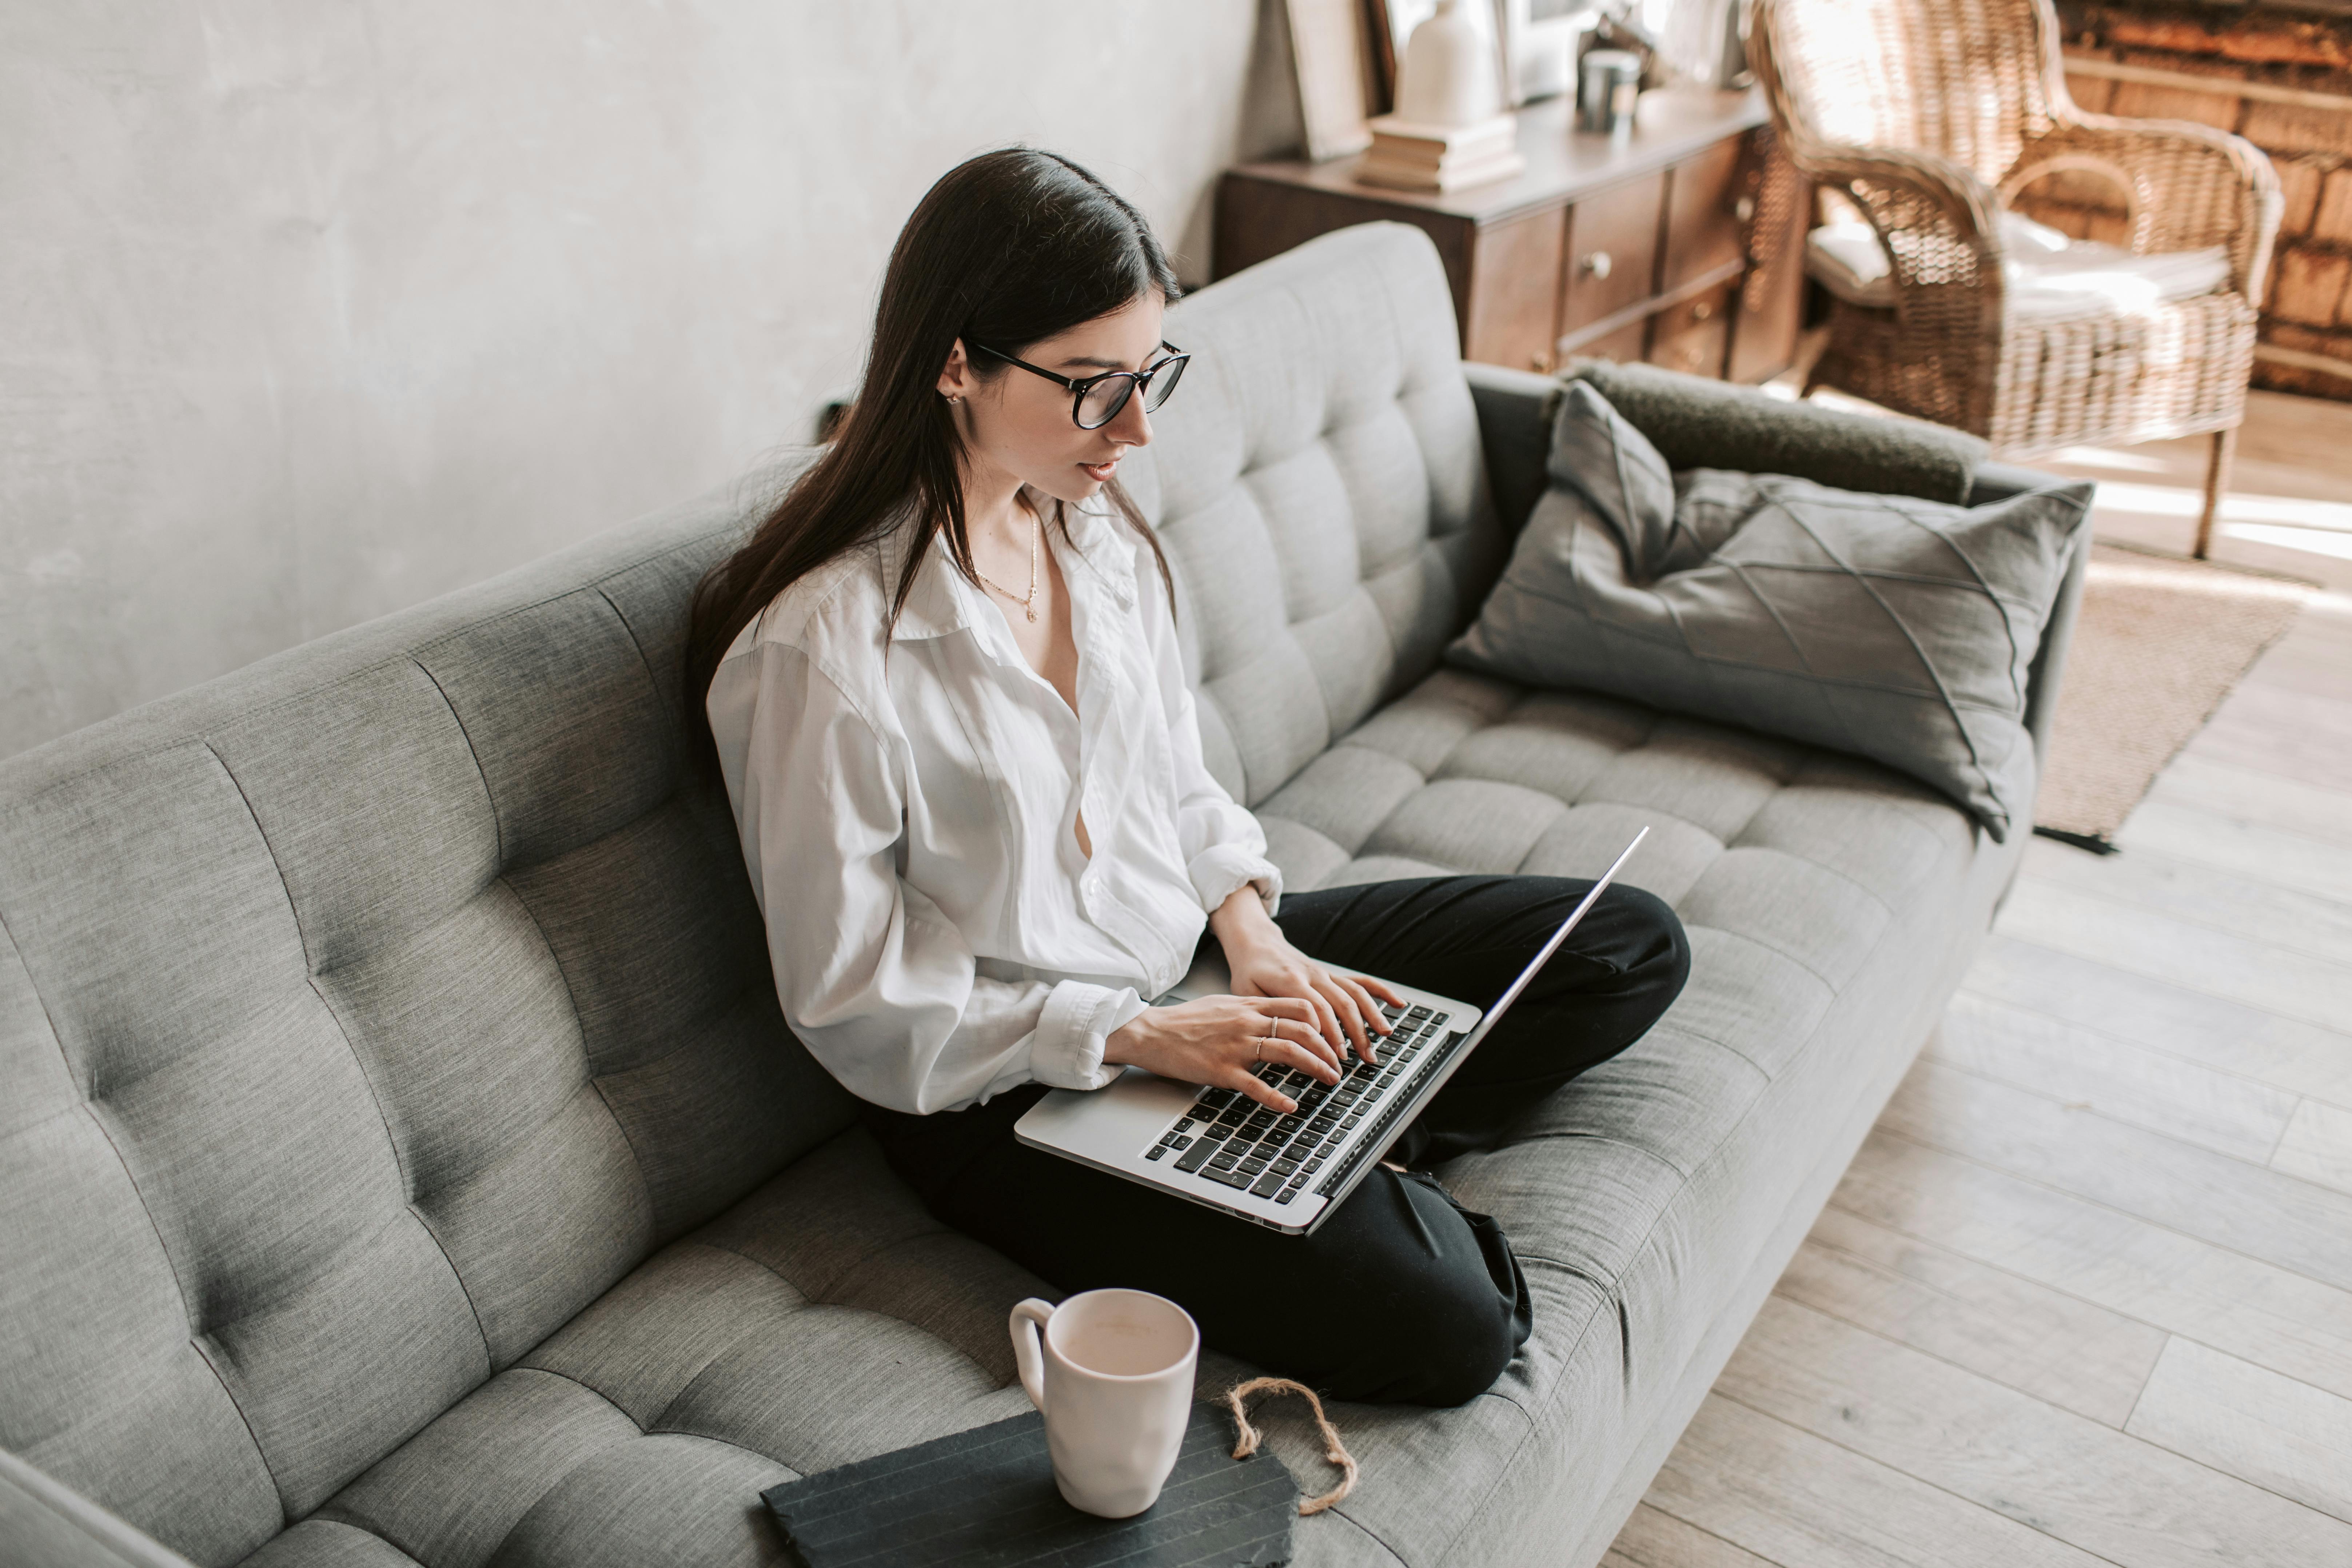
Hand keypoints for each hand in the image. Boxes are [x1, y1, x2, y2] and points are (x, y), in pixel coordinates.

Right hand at [1104, 995, 1343, 1112]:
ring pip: (1288, 1051)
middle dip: (1328, 1049)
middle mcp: (1247, 1022)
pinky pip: (1257, 1086)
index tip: (1333, 1038)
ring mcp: (1236, 1046)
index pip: (1299, 1006)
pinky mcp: (1223, 1070)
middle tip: (1338, 1064)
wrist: (1152, 1032)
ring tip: (1329, 1079)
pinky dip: (1278, 1098)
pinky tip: (1291, 1107)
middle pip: (1302, 1029)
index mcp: (1248, 1005)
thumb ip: (1250, 1009)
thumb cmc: (1185, 1021)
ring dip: (1316, 1067)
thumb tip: (1274, 1015)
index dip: (1324, 1022)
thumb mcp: (1223, 1005)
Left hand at [1211, 893, 1403, 1066]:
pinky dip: (1380, 991)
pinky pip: (1359, 981)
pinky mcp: (1332, 975)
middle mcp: (1313, 975)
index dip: (1328, 1033)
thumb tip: (1285, 1036)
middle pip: (1341, 1003)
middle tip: (1363, 1058)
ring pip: (1354, 994)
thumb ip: (1267, 1012)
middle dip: (1355, 1032)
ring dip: (1371, 1016)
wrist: (1256, 943)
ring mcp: (1325, 974)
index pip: (1316, 1009)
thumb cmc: (1249, 972)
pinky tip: (1397, 1003)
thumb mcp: (1246, 993)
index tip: (1335, 1056)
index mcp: (1290, 980)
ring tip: (1382, 1038)